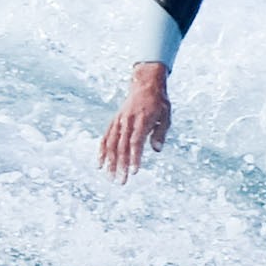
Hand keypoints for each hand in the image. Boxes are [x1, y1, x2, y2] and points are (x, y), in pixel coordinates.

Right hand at [99, 64, 171, 178]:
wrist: (145, 83)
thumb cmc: (158, 102)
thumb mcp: (166, 115)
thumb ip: (161, 132)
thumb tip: (157, 150)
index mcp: (142, 120)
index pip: (136, 142)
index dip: (134, 158)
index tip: (134, 172)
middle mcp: (127, 121)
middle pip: (122, 147)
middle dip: (121, 166)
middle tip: (121, 182)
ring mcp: (119, 121)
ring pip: (111, 144)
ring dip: (110, 162)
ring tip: (110, 178)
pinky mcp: (114, 122)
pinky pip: (105, 137)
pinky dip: (101, 151)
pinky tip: (99, 164)